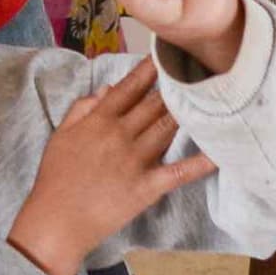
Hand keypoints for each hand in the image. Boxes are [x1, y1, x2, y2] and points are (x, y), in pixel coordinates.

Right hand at [5, 55, 212, 274]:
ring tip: (205, 97)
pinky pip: (179, 171)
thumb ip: (82, 108)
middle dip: (173, 87)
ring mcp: (136, 160)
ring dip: (186, 112)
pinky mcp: (147, 187)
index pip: (129, 87)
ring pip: (168, 128)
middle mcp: (121, 134)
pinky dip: (200, 162)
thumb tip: (108, 89)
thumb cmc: (56, 177)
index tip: (163, 54)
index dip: (148, 69)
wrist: (57, 220)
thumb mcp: (61, 134)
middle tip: (193, 72)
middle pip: (154, 104)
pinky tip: (218, 151)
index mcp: (99, 120)